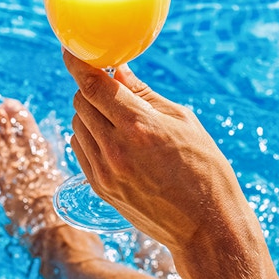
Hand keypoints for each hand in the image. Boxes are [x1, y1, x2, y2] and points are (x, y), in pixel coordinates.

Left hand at [63, 50, 249, 252]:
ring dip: (90, 113)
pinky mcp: (99, 188)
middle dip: (92, 88)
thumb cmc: (206, 169)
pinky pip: (80, 149)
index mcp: (139, 126)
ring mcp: (104, 172)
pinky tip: (111, 139)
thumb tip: (120, 70)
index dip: (78, 63)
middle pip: (81, 101)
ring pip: (77, 125)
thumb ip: (145, 94)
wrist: (206, 228)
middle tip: (112, 87)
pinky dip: (89, 136)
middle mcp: (115, 148)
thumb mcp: (184, 122)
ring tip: (118, 117)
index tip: (72, 49)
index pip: (93, 85)